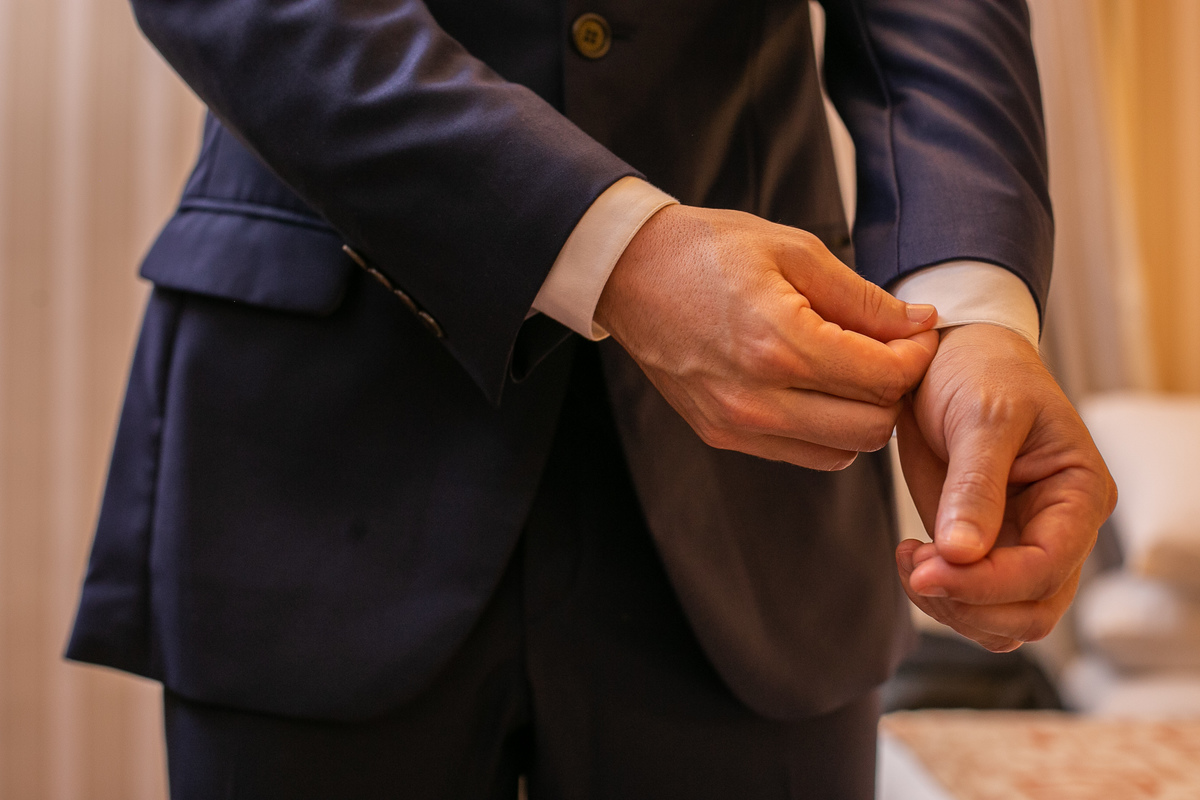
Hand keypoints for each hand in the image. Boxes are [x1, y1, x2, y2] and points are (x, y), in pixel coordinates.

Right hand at [594, 204, 939, 469]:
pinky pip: (804, 455)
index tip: (915, 331)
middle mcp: (758, 398)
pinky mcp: (723, 436)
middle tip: (889, 352)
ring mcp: (738, 424)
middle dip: (895, 390)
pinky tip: (817, 388)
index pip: (885, 378)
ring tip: (851, 370)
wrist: (632, 274)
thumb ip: (864, 298)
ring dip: (863, 416)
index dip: (917, 355)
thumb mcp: (796, 251)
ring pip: (843, 453)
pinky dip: (827, 430)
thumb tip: (921, 324)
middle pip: (872, 427)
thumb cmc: (711, 252)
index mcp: (779, 344)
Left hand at [894, 324, 1116, 650]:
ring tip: (910, 558)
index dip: (990, 583)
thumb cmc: (981, 371)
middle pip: (1032, 610)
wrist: (947, 357)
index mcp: (1079, 493)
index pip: (1049, 568)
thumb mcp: (983, 416)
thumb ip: (975, 485)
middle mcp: (1059, 528)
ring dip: (951, 607)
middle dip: (971, 604)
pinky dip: (938, 594)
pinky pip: (971, 601)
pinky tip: (910, 556)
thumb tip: (963, 554)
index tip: (930, 569)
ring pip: (1002, 619)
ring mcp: (1019, 542)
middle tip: (915, 569)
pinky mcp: (981, 547)